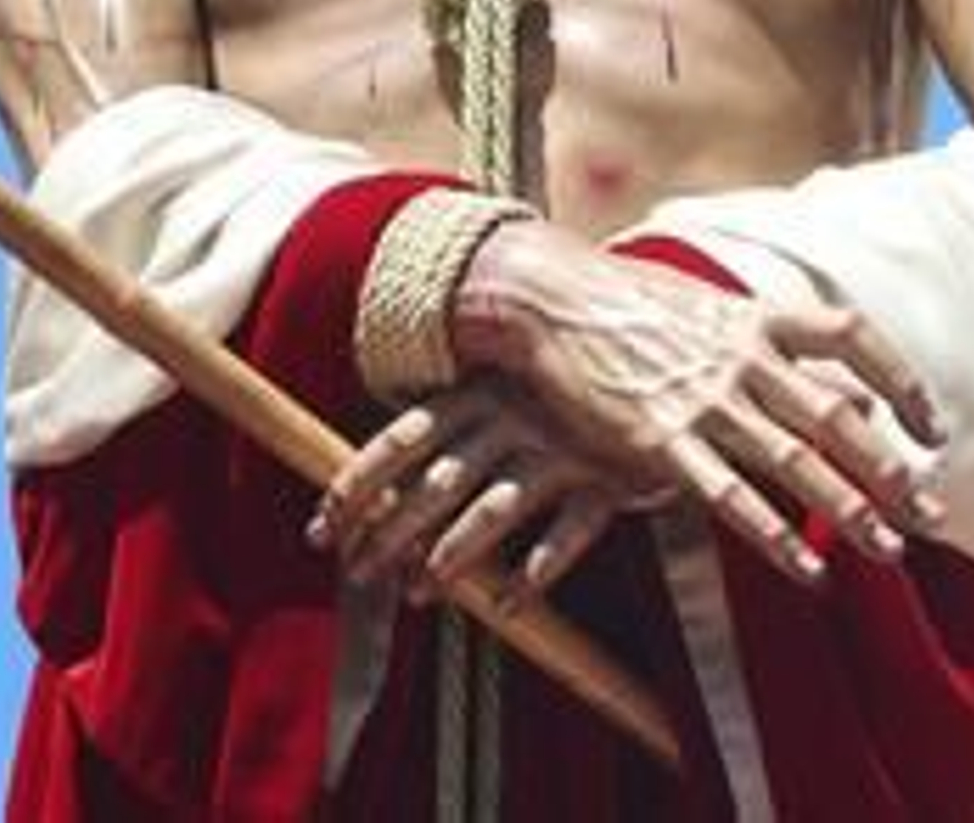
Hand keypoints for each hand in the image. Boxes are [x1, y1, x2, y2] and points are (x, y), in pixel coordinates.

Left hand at [313, 376, 633, 607]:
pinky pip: (571, 529)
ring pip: (495, 507)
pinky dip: (538, 569)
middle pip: (438, 480)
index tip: (321, 527)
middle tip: (358, 575)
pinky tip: (509, 603)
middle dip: (391, 531)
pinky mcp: (606, 477)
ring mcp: (560, 446)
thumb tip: (381, 483)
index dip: (357, 483)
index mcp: (477, 392)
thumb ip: (448, 430)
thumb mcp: (497, 393)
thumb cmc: (554, 393)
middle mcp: (512, 416)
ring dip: (453, 553)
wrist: (652, 370)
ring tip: (420, 593)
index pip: (400, 439)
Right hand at [452, 221, 947, 587]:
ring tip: (891, 551)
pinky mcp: (661, 442)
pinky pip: (732, 498)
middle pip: (836, 415)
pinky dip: (776, 537)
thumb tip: (816, 365)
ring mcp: (703, 400)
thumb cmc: (627, 299)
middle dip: (891, 469)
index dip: (899, 379)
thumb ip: (762, 335)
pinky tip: (810, 571)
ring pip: (795, 462)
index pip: (850, 337)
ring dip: (850, 510)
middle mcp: (740, 356)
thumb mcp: (704, 301)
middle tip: (934, 512)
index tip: (930, 424)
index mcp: (754, 315)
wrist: (552, 298)